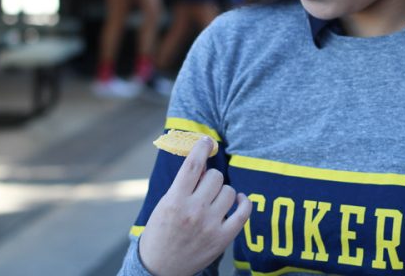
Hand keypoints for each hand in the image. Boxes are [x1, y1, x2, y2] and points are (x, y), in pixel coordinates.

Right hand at [138, 137, 250, 275]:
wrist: (160, 269)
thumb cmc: (160, 233)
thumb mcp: (164, 205)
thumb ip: (183, 185)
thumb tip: (203, 163)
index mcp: (175, 200)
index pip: (193, 164)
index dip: (202, 147)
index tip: (207, 141)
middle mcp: (194, 211)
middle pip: (216, 176)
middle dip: (211, 178)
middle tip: (204, 188)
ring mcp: (210, 225)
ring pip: (230, 191)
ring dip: (223, 192)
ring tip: (214, 201)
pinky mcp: (222, 238)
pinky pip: (244, 212)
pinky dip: (244, 203)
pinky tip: (239, 200)